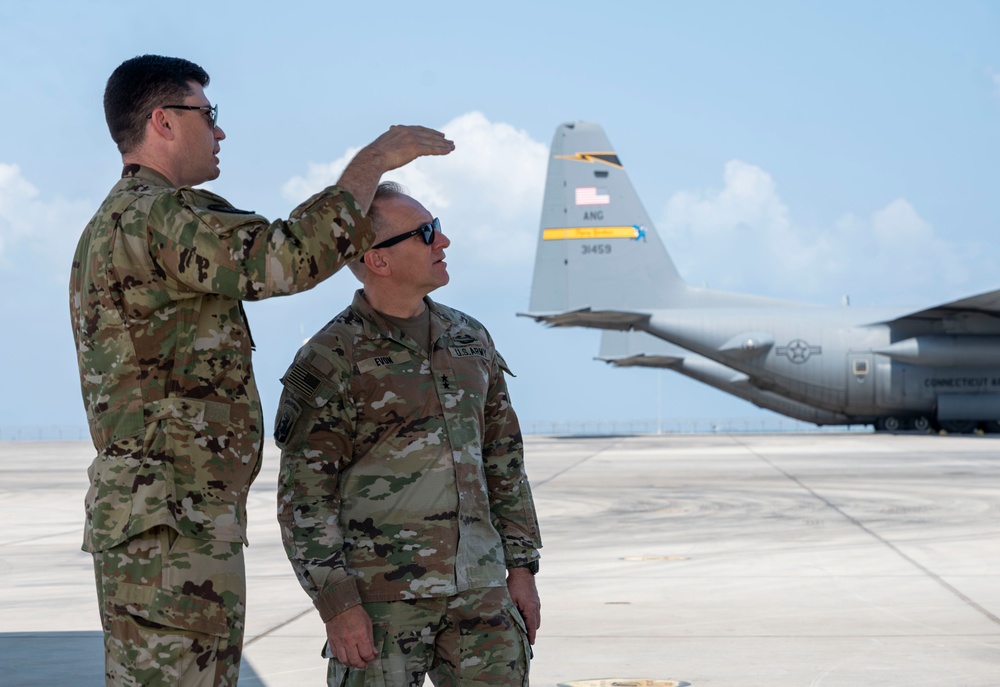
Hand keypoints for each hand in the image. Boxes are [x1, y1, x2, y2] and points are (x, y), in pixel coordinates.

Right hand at [325, 605, 375, 668]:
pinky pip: (335, 654)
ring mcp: (339, 642)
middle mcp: (349, 640)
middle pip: (355, 660)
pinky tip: (346, 655)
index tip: (372, 657)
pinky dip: (341, 658)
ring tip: (355, 661)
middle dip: (362, 664)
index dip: (371, 658)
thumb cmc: (356, 613)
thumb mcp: (368, 624)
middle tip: (364, 662)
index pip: (366, 654)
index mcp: (360, 635)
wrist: (340, 605)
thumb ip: (370, 639)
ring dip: (351, 664)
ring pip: (344, 661)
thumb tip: (373, 652)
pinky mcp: (332, 641)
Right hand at [337, 126, 454, 210]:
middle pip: (427, 134)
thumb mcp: (383, 146)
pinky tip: (448, 151)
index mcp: (399, 129)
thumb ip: (390, 144)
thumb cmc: (374, 157)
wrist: (372, 158)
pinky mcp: (414, 148)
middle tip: (448, 141)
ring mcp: (411, 139)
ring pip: (431, 141)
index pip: (418, 129)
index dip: (429, 132)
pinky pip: (431, 148)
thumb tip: (388, 149)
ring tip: (452, 147)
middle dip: (439, 138)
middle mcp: (406, 131)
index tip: (438, 134)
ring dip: (443, 144)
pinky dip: (441, 150)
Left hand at [506, 567, 540, 644]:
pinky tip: (522, 617)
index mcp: (531, 608)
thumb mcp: (510, 599)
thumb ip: (511, 612)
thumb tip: (508, 623)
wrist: (521, 571)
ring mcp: (536, 603)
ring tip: (523, 629)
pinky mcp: (535, 599)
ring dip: (531, 624)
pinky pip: (534, 612)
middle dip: (531, 631)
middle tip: (524, 638)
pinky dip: (530, 617)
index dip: (531, 636)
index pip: (532, 627)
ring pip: (536, 618)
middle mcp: (536, 607)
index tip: (531, 644)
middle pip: (536, 624)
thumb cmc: (514, 585)